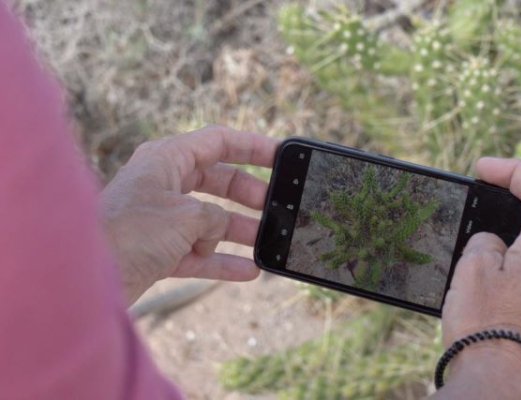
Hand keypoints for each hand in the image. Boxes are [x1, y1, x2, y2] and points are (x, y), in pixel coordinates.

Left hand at [100, 126, 278, 304]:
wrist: (86, 278)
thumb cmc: (130, 233)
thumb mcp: (186, 216)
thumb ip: (215, 216)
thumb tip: (221, 229)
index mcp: (167, 159)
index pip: (218, 142)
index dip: (252, 147)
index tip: (281, 156)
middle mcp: (165, 184)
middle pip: (218, 181)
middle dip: (249, 195)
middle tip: (276, 206)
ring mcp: (162, 218)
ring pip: (211, 219)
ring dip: (240, 231)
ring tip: (270, 241)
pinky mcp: (159, 249)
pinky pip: (200, 252)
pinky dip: (222, 261)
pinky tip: (249, 271)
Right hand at [435, 158, 520, 398]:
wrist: (501, 384)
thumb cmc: (485, 326)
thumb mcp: (472, 268)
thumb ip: (485, 241)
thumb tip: (493, 244)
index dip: (514, 169)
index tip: (482, 169)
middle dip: (517, 200)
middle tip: (483, 199)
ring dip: (519, 233)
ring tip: (482, 240)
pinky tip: (493, 277)